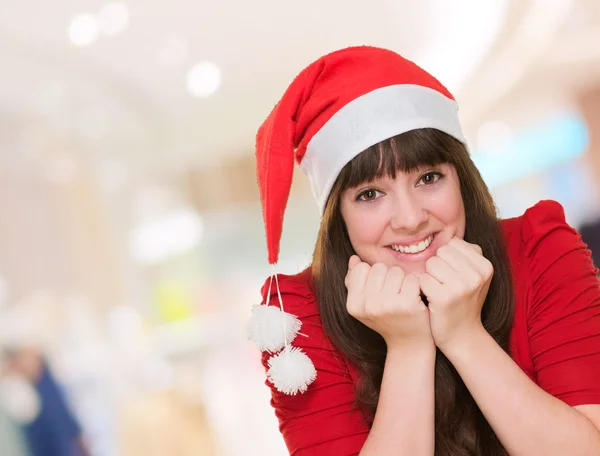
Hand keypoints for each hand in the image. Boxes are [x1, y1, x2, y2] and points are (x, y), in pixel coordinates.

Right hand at [345, 255, 432, 349]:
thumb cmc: (386, 319)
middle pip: (379, 268)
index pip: (361, 268)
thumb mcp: (364, 303)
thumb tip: (354, 259)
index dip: (373, 276)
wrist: (408, 343)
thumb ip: (355, 280)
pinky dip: (415, 286)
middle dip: (388, 276)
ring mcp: (387, 305)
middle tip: (393, 294)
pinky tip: (414, 298)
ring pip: (396, 271)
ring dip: (402, 280)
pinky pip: (411, 279)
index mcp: (353, 304)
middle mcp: (367, 305)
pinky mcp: (407, 304)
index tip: (379, 290)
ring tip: (402, 296)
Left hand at [419, 237, 491, 352]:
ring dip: (430, 277)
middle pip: (440, 252)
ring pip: (430, 264)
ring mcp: (461, 287)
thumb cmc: (464, 301)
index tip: (454, 276)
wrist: (462, 335)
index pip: (453, 244)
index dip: (447, 259)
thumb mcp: (475, 276)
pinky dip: (423, 288)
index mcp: (485, 266)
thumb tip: (451, 234)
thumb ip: (467, 253)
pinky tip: (432, 300)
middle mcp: (476, 275)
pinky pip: (422, 279)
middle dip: (437, 267)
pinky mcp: (444, 298)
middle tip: (445, 285)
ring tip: (439, 291)